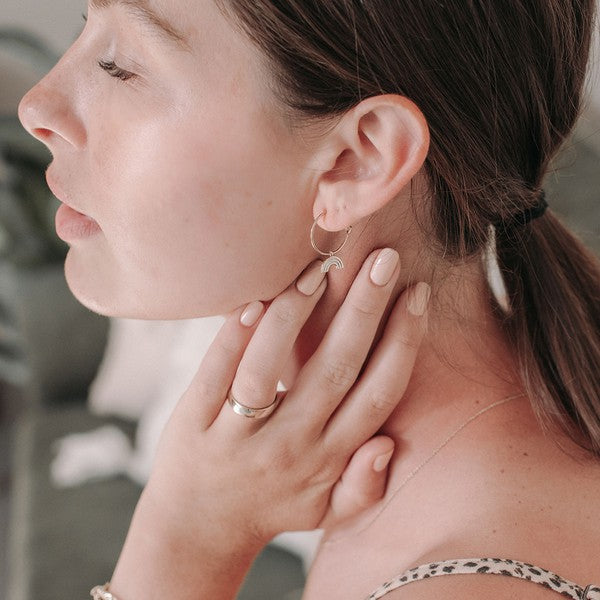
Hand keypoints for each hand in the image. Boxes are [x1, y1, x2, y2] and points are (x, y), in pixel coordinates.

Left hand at [145, 248, 428, 545]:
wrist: (195, 532)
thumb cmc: (270, 509)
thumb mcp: (324, 513)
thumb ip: (364, 487)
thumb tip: (389, 443)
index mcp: (327, 462)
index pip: (377, 394)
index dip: (402, 342)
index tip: (416, 294)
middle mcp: (289, 447)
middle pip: (335, 369)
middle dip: (365, 309)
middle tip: (384, 258)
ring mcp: (238, 436)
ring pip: (271, 366)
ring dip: (297, 314)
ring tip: (321, 268)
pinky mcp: (193, 423)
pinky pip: (216, 372)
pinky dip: (235, 334)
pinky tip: (257, 298)